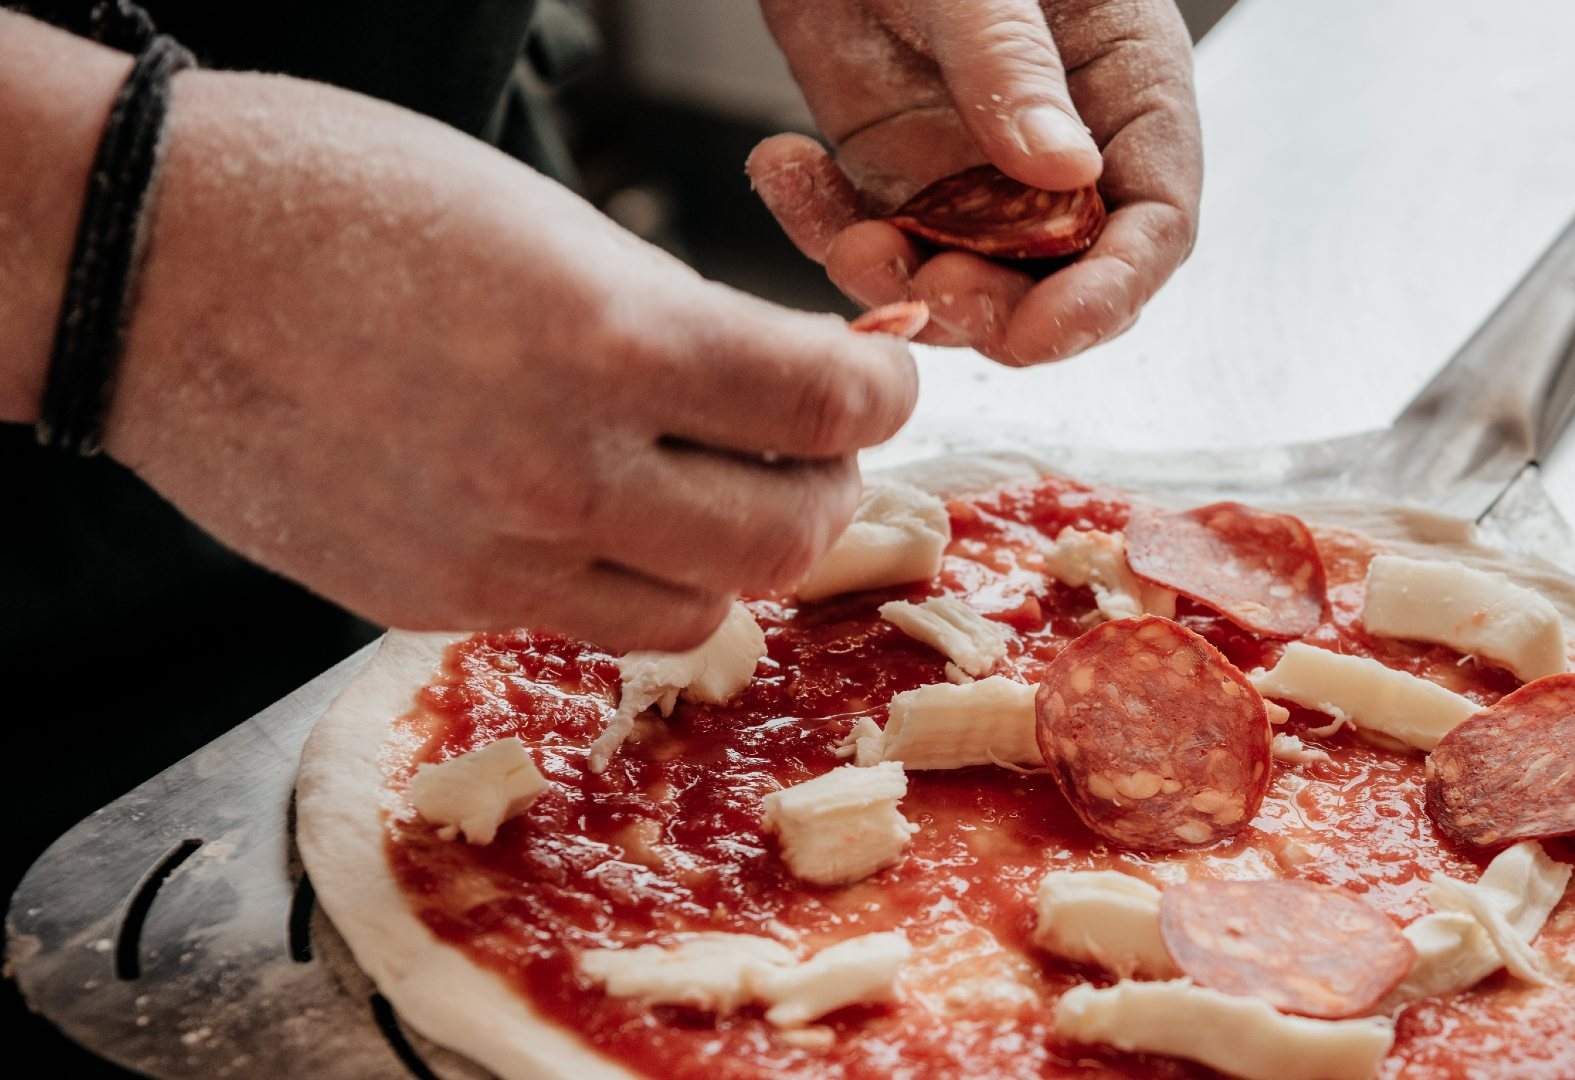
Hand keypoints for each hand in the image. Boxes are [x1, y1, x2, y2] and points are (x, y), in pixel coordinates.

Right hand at [106, 71, 916, 651]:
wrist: (147, 265)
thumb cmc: (342, 202)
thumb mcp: (552, 226)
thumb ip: (681, 322)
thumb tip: (787, 381)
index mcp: (611, 340)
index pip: (829, 409)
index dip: (884, 396)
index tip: (877, 382)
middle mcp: (563, 469)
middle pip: (787, 543)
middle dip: (826, 491)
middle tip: (810, 450)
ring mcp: (493, 554)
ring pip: (698, 611)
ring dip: (730, 553)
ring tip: (700, 489)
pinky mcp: (428, 603)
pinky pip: (582, 623)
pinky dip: (621, 579)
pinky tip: (591, 514)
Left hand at [749, 0, 1202, 365]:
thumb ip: (1013, 65)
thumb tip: (1064, 169)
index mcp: (1125, 87)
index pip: (1155, 221)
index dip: (1111, 291)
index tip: (1047, 331)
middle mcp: (1058, 144)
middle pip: (1063, 278)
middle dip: (1001, 311)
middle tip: (934, 295)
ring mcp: (975, 166)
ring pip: (963, 280)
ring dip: (903, 286)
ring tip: (850, 240)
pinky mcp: (892, 170)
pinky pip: (868, 238)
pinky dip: (820, 230)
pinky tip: (785, 169)